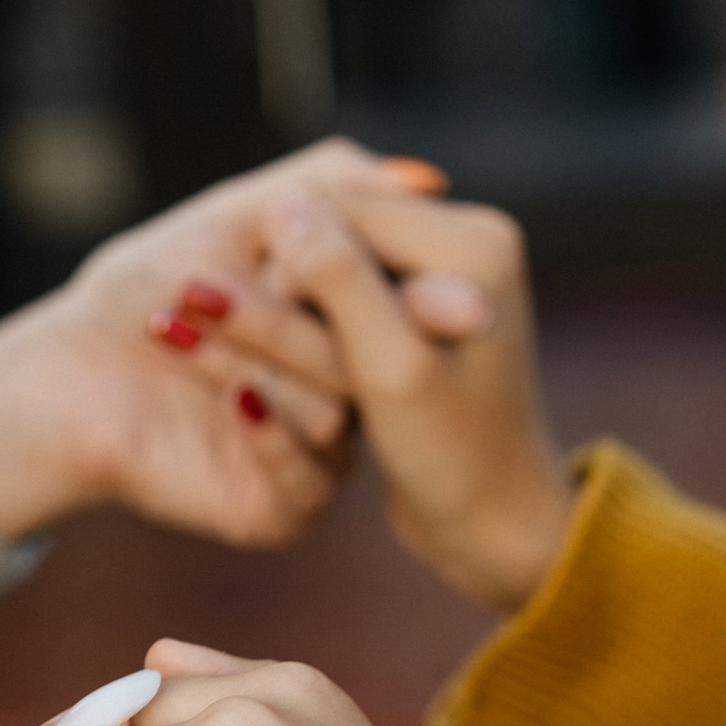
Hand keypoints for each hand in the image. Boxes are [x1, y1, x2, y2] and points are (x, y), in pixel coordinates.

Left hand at [0, 140, 471, 595]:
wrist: (64, 375)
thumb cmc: (145, 288)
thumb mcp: (242, 215)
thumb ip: (331, 186)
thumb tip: (426, 178)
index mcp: (347, 331)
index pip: (399, 307)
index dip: (375, 278)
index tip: (344, 246)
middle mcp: (345, 396)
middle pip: (373, 363)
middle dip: (293, 317)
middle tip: (215, 284)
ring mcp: (315, 457)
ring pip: (336, 415)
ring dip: (262, 360)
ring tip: (179, 324)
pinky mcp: (279, 510)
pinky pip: (309, 483)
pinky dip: (272, 434)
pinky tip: (233, 396)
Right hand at [251, 193, 572, 610]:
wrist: (494, 520)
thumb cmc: (450, 457)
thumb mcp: (389, 369)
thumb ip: (342, 282)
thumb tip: (287, 205)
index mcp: (474, 241)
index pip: (345, 210)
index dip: (287, 261)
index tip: (248, 323)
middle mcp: (469, 239)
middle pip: (342, 227)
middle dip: (287, 279)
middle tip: (232, 336)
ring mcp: (447, 271)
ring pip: (339, 258)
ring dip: (293, 302)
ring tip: (244, 348)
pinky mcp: (423, 306)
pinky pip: (350, 290)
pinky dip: (314, 321)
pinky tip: (286, 359)